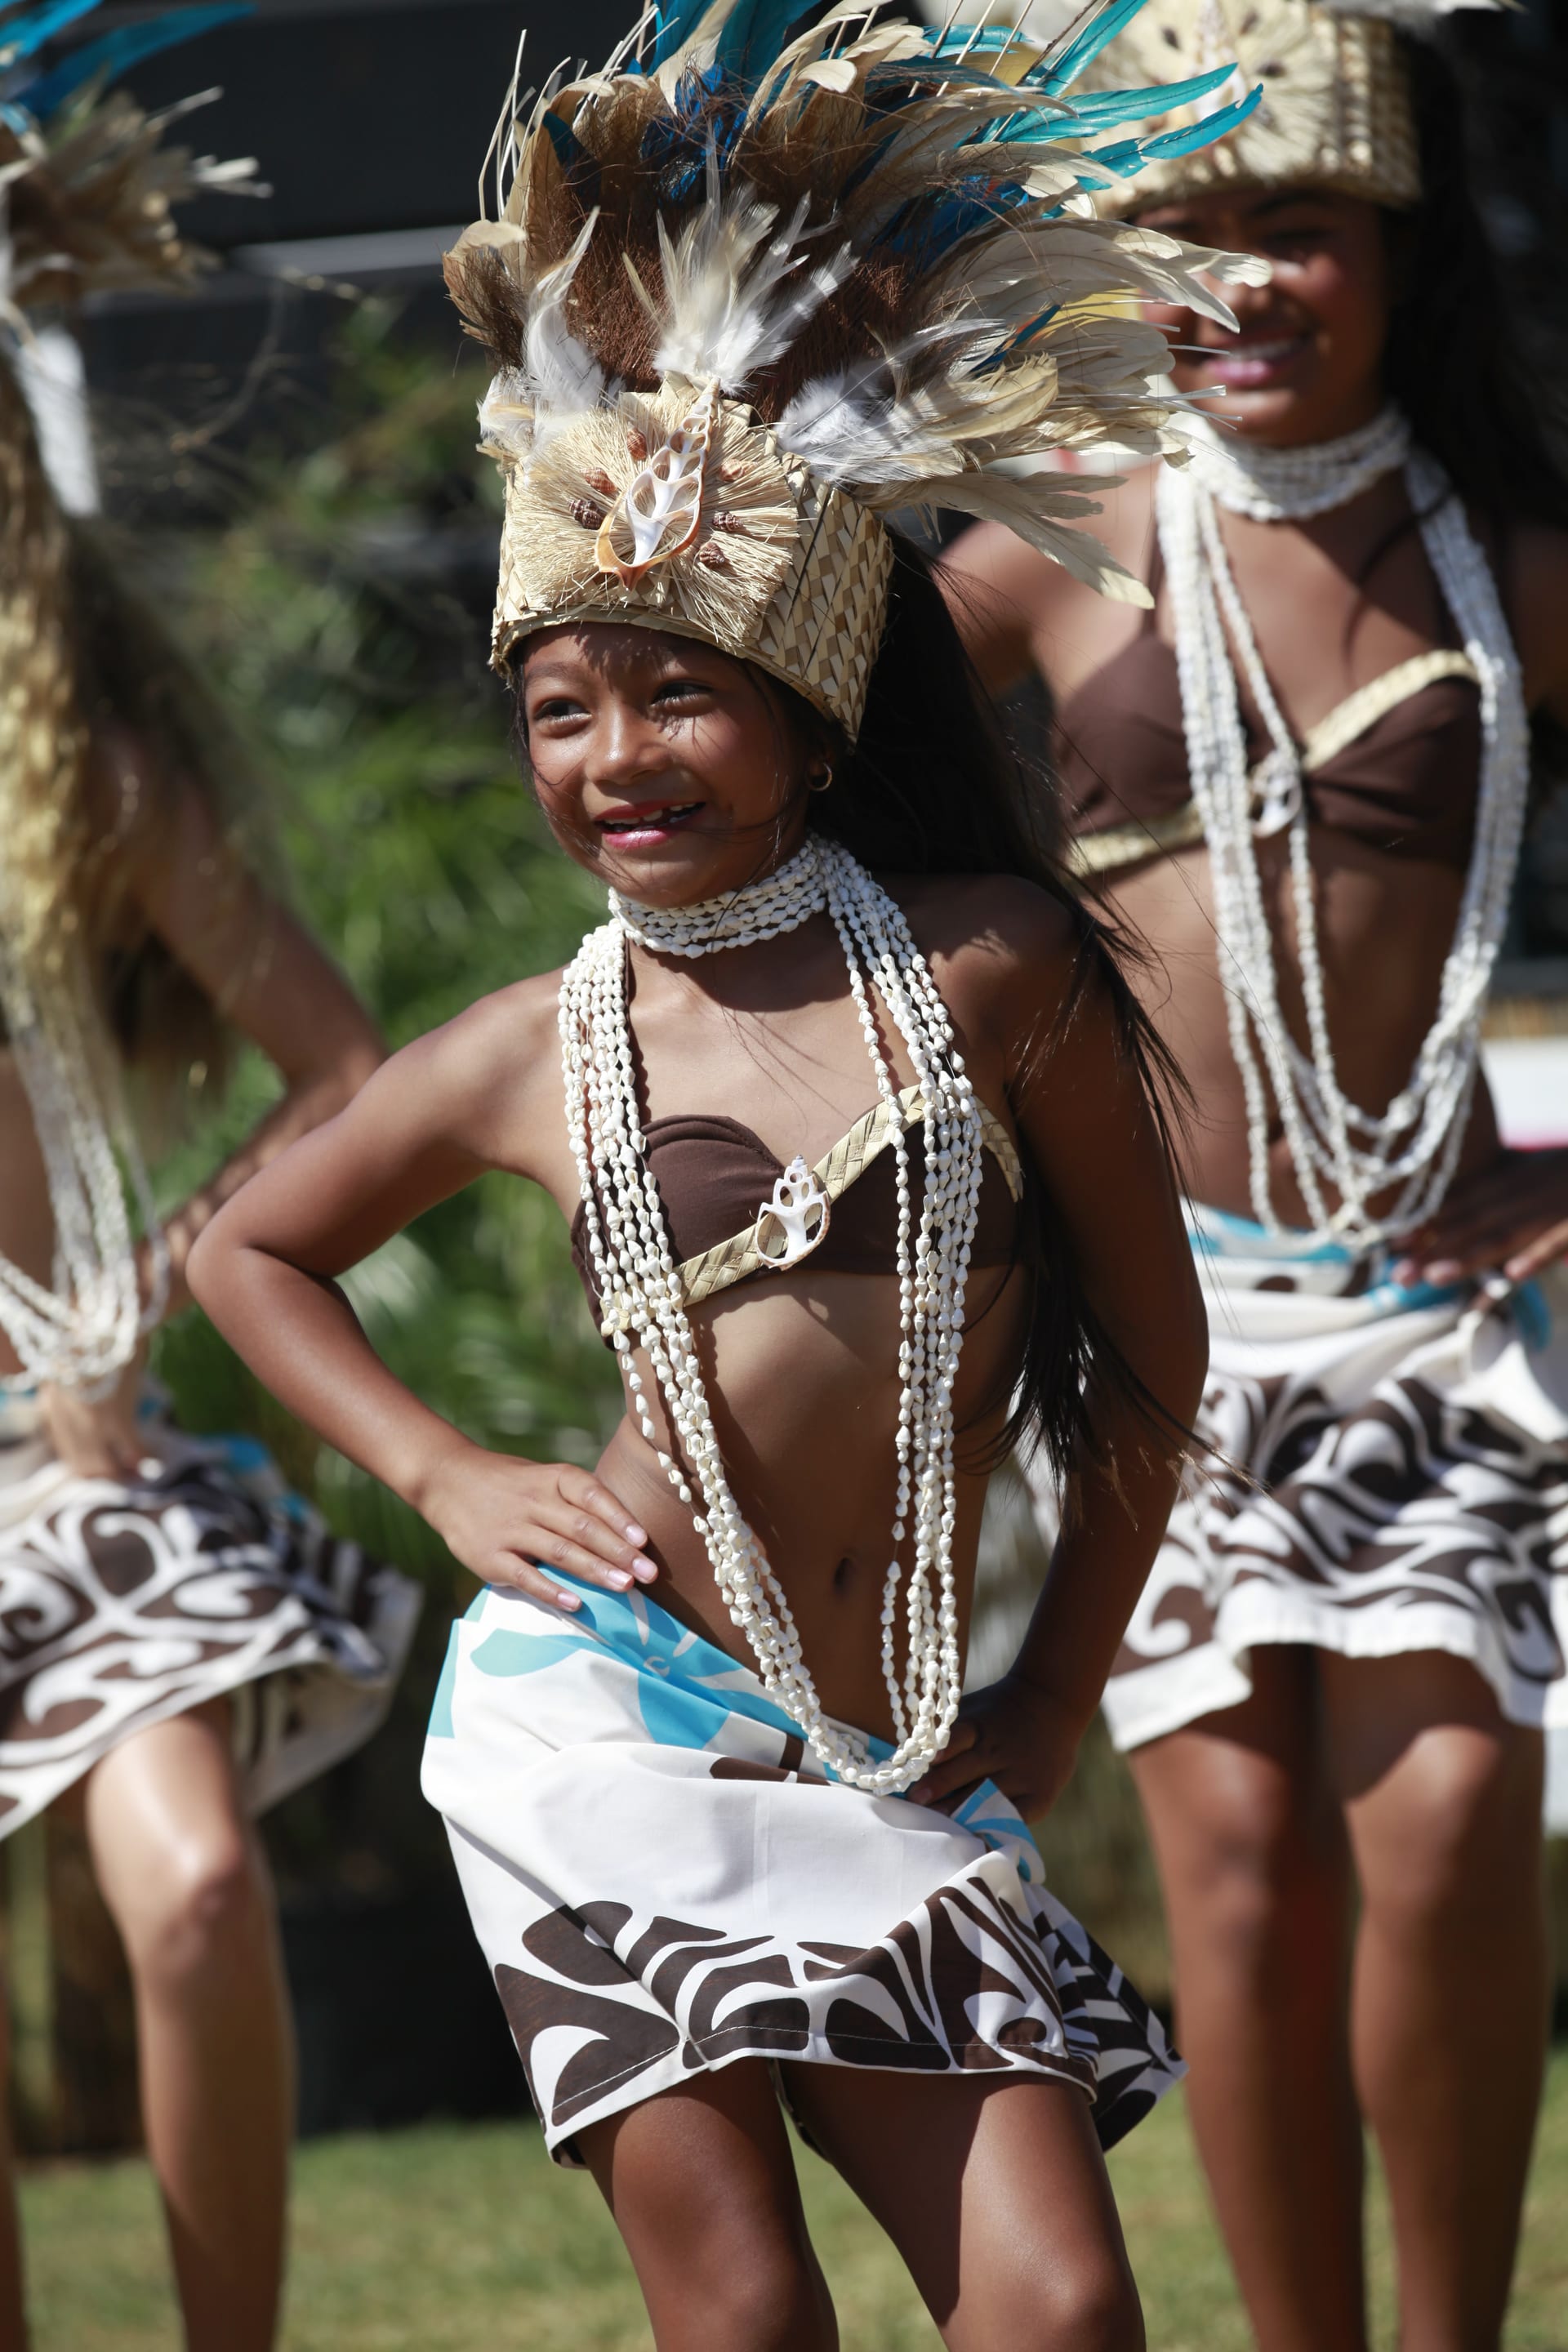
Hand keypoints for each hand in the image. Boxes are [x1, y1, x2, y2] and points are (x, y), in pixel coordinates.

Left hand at [40, 1345, 148, 1479]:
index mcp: (51, 1407)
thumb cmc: (87, 1332)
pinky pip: (132, 1450)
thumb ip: (65, 1391)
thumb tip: (67, 1406)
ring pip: (105, 1467)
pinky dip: (144, 1458)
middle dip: (106, 1475)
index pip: (66, 1450)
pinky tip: (153, 1460)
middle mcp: (66, 1421)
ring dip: (125, 1475)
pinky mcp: (116, 1419)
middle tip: (127, 1477)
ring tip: (141, 1474)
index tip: (106, 1465)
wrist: (102, 1319)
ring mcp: (90, 1423)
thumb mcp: (65, 1363)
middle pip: (84, 1465)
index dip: (87, 1462)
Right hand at [421, 1445, 657, 1610]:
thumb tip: (628, 1534)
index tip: (644, 1541)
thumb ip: (578, 1501)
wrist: (446, 1480)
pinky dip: (551, 1590)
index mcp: (552, 1478)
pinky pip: (525, 1576)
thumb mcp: (543, 1478)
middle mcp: (533, 1501)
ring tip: (625, 1587)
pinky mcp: (490, 1557)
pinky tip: (575, 1603)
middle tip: (650, 1574)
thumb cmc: (509, 1483)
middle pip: (583, 1527)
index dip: (620, 1517)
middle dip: (620, 1552)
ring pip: (559, 1551)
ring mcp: (511, 1529)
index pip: (592, 1494)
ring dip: (595, 1570)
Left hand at [907, 1670, 1086, 1821]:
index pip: (951, 1742)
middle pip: (963, 1774)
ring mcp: (1021, 1775)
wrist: (1052, 1703)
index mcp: (980, 1726)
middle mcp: (1000, 1750)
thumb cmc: (999, 1710)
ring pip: (985, 1799)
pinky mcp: (1039, 1796)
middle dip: (937, 1791)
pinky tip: (974, 1837)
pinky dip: (993, 1828)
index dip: (931, 1760)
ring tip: (937, 1827)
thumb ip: (947, 1729)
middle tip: (915, 1803)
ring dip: (959, 1813)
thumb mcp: (974, 1707)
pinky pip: (1012, 1818)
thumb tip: (908, 1751)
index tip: (909, 1776)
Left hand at [1392, 1148, 1567, 1287]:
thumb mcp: (1531, 1167)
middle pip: (1472, 1222)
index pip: (1459, 1200)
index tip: (1390, 1244)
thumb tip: (1457, 1204)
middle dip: (1432, 1248)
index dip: (1424, 1222)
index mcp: (1510, 1176)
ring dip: (1470, 1255)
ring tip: (1437, 1276)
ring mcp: (1552, 1207)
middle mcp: (1524, 1190)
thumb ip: (1498, 1180)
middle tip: (1397, 1275)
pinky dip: (1536, 1256)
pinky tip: (1512, 1275)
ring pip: (1507, 1233)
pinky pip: (1556, 1240)